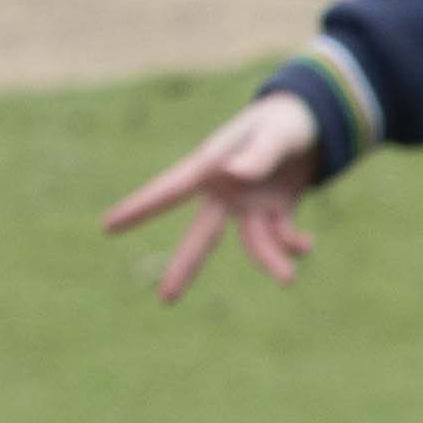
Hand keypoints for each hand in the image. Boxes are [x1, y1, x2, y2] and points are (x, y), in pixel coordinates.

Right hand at [102, 95, 324, 303]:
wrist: (315, 123)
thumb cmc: (286, 121)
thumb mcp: (277, 133)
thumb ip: (258, 153)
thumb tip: (233, 173)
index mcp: (212, 166)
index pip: (170, 190)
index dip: (140, 208)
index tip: (107, 226)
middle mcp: (224, 191)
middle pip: (201, 235)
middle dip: (184, 267)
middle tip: (166, 300)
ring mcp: (248, 204)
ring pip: (252, 241)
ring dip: (270, 260)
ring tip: (288, 279)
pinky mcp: (274, 212)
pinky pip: (280, 238)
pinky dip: (294, 245)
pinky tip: (307, 244)